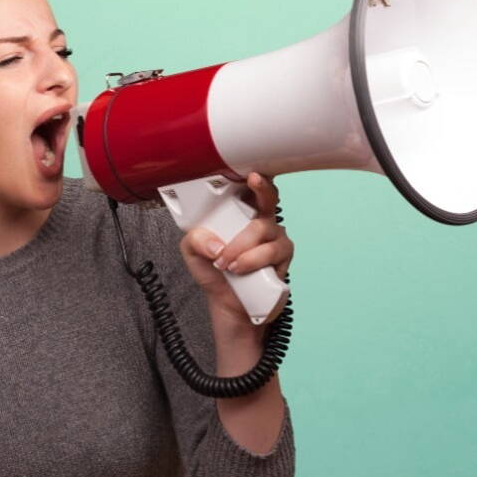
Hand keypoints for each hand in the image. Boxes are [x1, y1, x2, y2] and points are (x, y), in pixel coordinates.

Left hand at [179, 172, 292, 325]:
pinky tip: (240, 269)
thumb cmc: (215, 273)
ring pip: (262, 229)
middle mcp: (262, 222)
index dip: (255, 178)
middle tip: (253, 182)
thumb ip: (195, 239)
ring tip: (227, 263)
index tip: (251, 172)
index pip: (251, 189)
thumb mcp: (192, 252)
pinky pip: (271, 252)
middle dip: (262, 189)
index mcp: (242, 214)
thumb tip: (215, 243)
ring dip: (241, 246)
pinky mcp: (283, 258)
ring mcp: (275, 239)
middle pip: (269, 198)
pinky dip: (252, 260)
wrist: (228, 305)